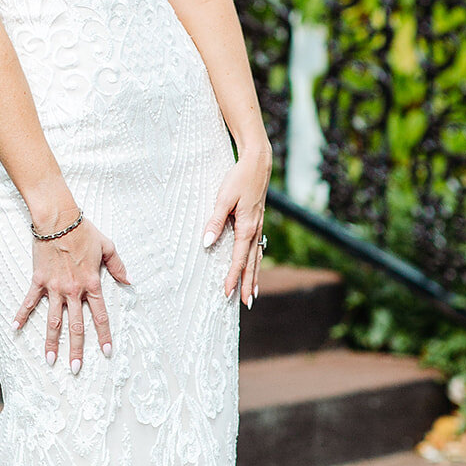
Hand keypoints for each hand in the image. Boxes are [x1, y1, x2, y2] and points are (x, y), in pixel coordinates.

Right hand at [13, 218, 130, 370]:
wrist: (58, 219)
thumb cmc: (84, 231)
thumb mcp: (108, 246)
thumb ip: (118, 266)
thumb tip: (129, 281)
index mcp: (92, 284)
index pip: (100, 316)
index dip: (104, 335)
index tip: (107, 352)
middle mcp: (73, 290)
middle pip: (76, 326)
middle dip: (77, 349)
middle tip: (75, 369)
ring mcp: (54, 287)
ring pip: (53, 320)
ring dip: (51, 342)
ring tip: (50, 360)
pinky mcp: (39, 280)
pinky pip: (29, 301)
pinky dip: (22, 314)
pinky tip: (15, 328)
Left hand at [203, 143, 271, 307]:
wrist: (258, 163)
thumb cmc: (239, 178)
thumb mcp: (223, 199)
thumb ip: (215, 222)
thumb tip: (206, 243)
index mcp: (247, 227)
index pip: (239, 259)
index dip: (232, 277)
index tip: (226, 292)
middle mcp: (256, 230)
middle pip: (252, 263)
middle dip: (247, 283)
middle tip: (246, 303)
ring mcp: (259, 226)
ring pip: (257, 256)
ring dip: (254, 275)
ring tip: (252, 292)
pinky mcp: (258, 221)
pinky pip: (258, 246)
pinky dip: (256, 260)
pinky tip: (254, 265)